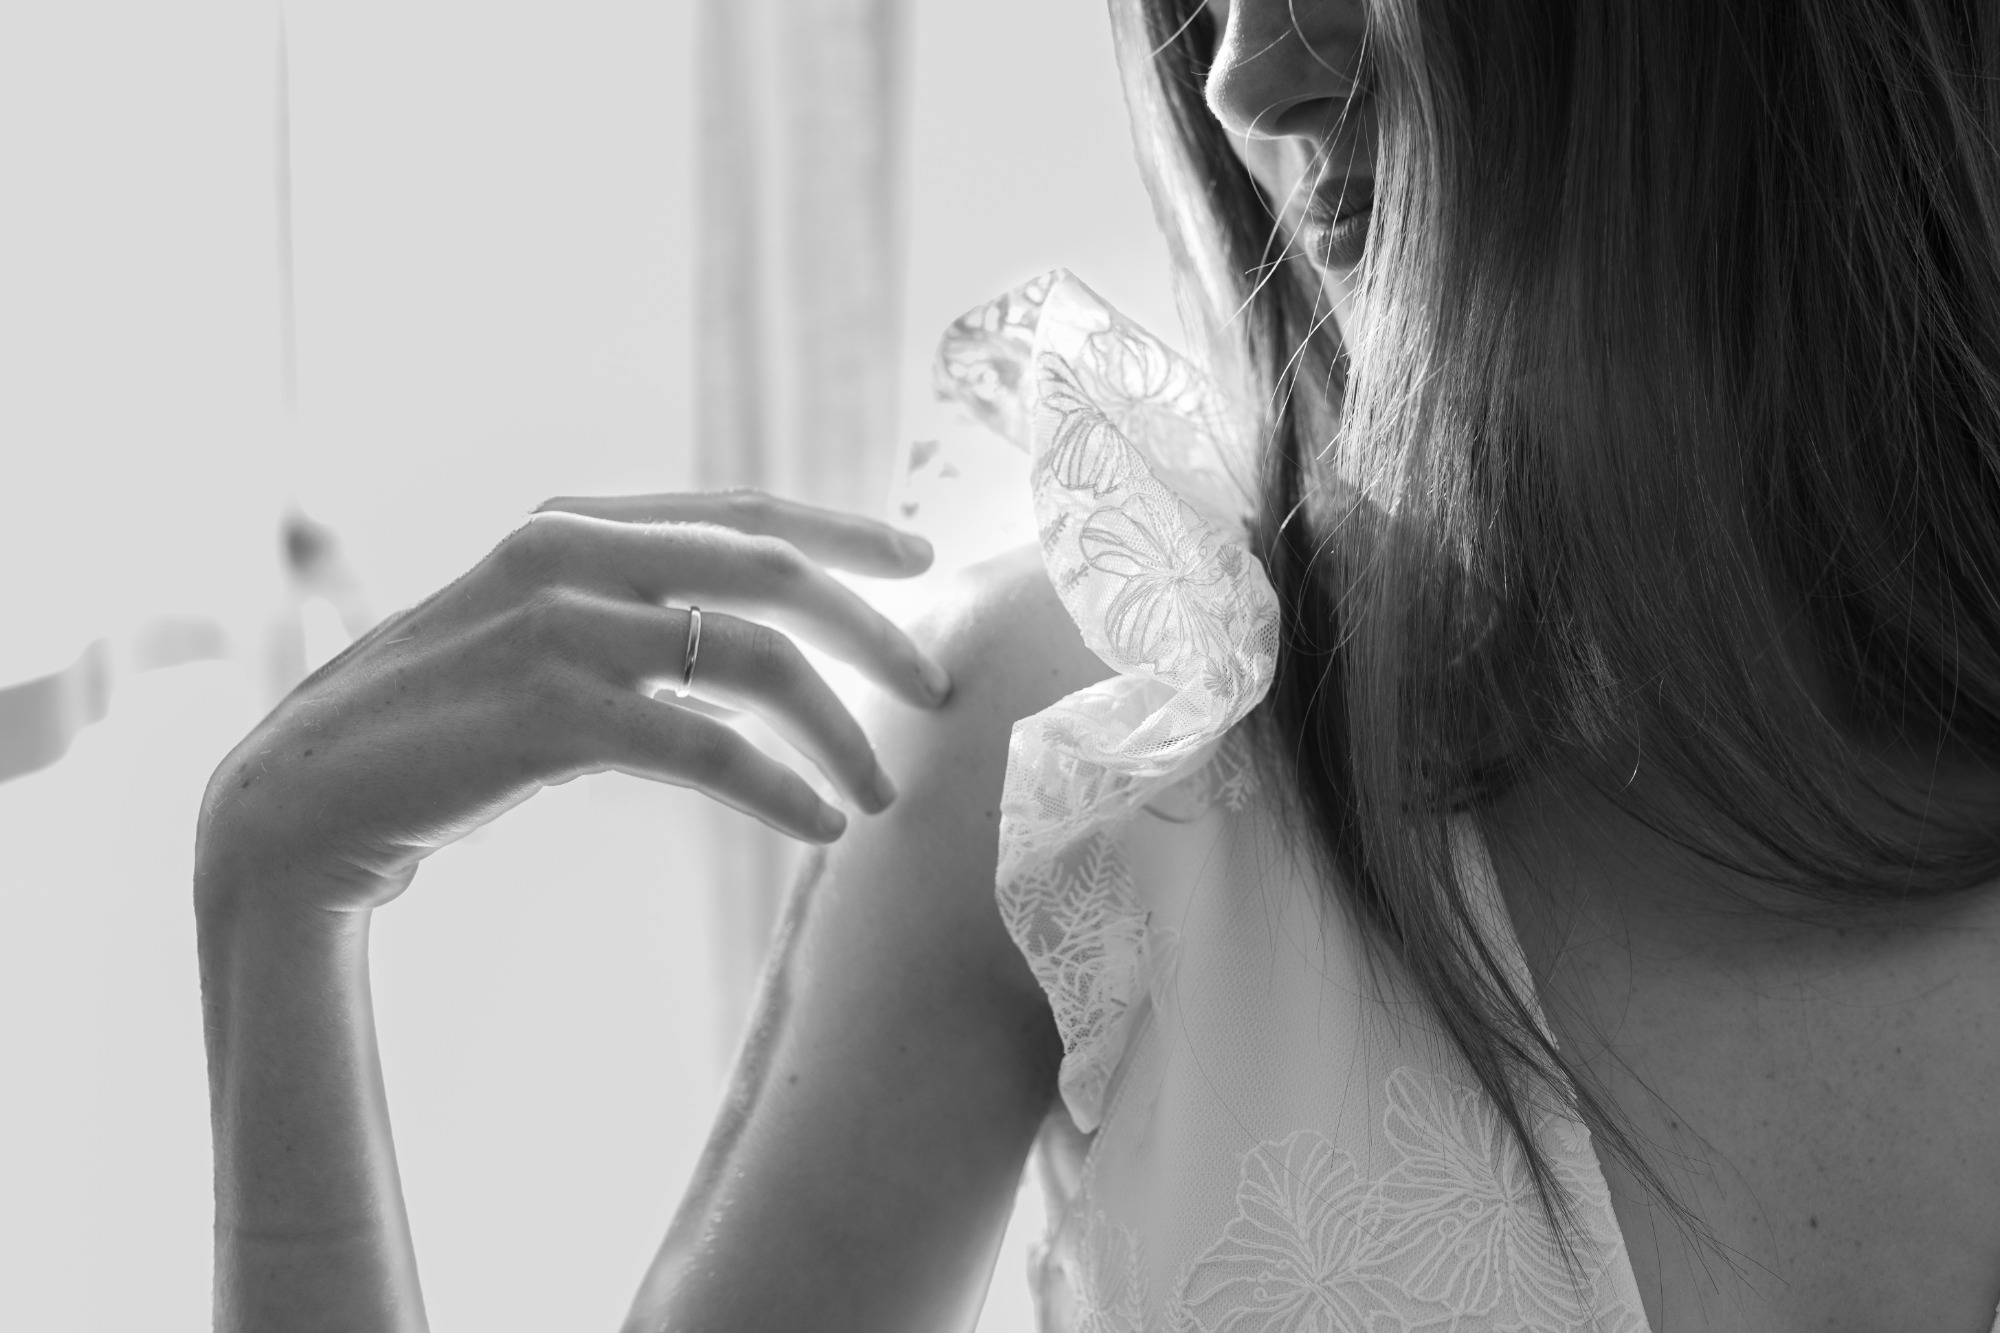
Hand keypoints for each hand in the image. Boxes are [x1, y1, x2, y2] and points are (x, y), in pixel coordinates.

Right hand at [195, 490, 950, 913]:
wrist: (308, 797)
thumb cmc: (448, 723)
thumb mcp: (546, 639)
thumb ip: (638, 617)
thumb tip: (768, 640)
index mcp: (576, 523)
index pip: (744, 512)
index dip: (844, 530)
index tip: (926, 561)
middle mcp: (571, 554)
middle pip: (773, 573)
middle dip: (875, 632)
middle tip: (939, 690)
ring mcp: (559, 627)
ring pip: (756, 661)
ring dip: (841, 730)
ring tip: (882, 794)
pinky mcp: (549, 713)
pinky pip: (708, 745)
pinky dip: (781, 786)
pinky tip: (823, 823)